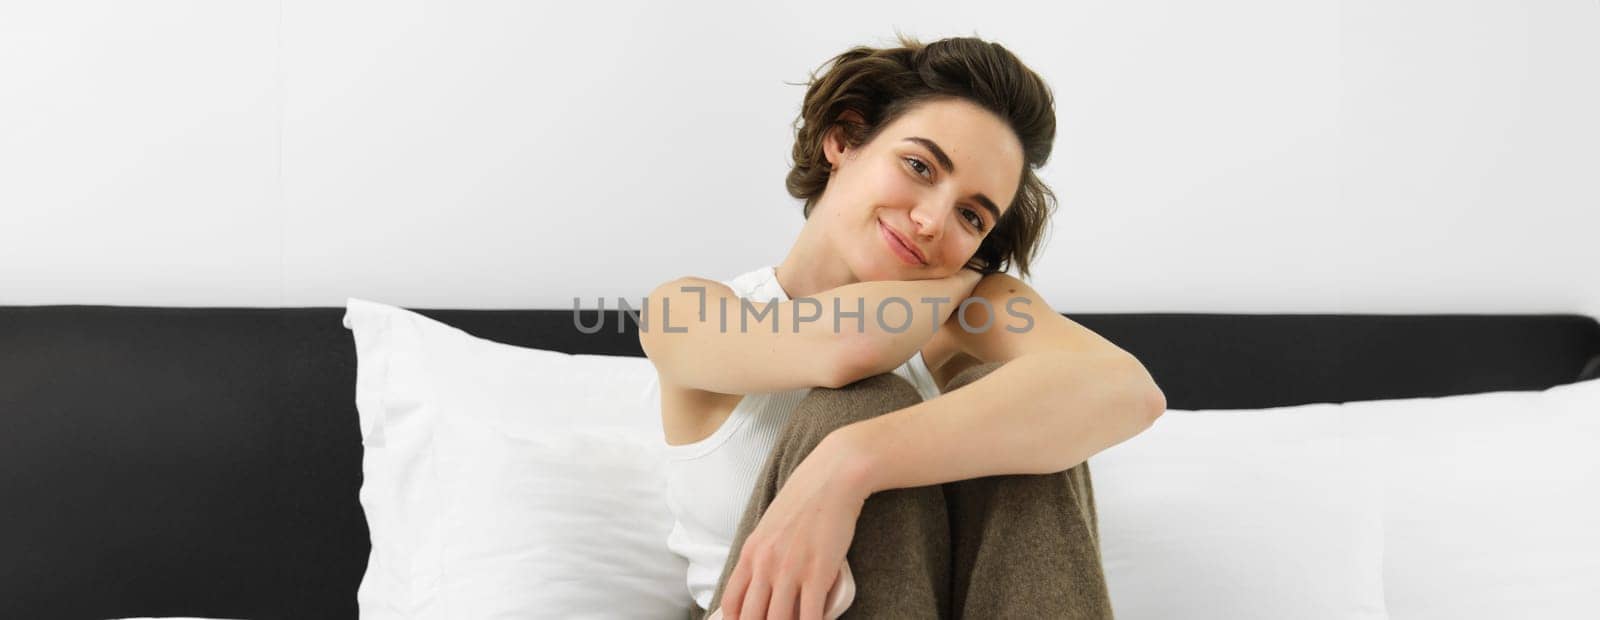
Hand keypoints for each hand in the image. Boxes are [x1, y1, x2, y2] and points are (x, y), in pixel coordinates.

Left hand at [718, 436, 870, 619]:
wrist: (833, 478)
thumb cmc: (805, 499)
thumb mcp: (771, 527)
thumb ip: (763, 555)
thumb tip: (764, 583)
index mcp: (751, 552)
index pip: (732, 602)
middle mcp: (765, 564)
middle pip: (752, 617)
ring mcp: (790, 570)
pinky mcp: (818, 574)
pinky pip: (809, 616)